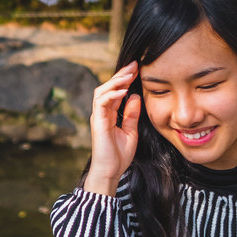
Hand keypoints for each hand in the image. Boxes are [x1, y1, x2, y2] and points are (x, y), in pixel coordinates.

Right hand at [83, 62, 141, 195]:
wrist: (110, 171)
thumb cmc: (119, 155)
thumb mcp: (131, 131)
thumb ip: (131, 114)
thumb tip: (135, 96)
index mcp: (109, 114)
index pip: (116, 91)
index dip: (125, 79)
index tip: (138, 69)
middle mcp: (101, 112)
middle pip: (108, 87)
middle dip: (121, 74)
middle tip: (135, 64)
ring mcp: (98, 116)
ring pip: (102, 91)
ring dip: (115, 81)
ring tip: (129, 74)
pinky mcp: (98, 122)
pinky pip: (101, 102)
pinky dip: (112, 94)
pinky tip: (123, 90)